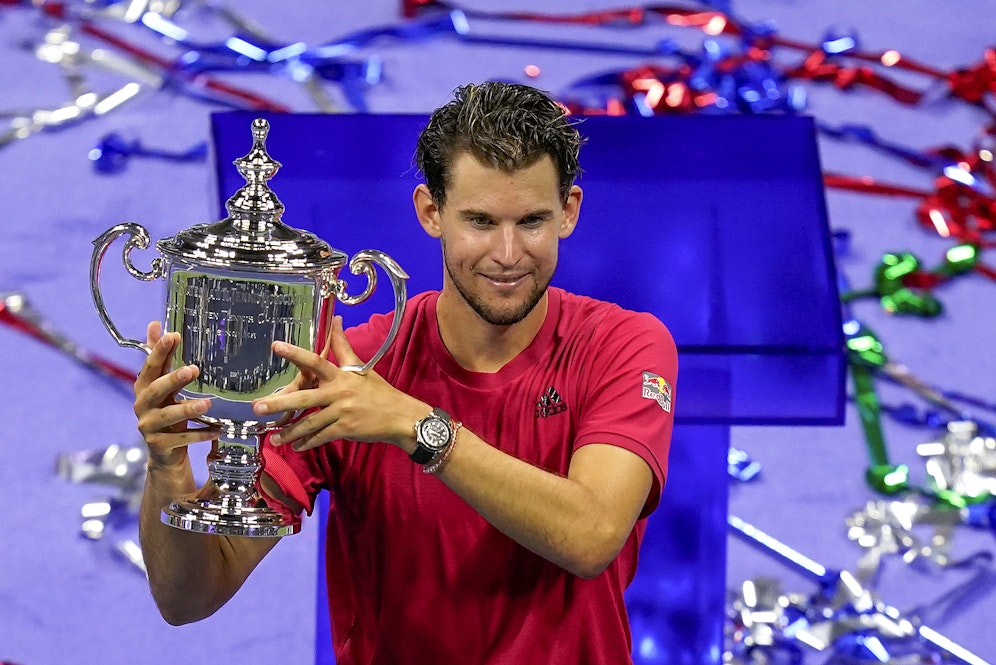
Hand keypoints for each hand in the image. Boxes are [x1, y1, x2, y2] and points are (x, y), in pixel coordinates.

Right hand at [133, 321, 220, 467]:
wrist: (165, 453)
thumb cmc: (167, 411)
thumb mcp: (164, 384)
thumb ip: (160, 358)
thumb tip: (155, 324)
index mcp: (144, 388)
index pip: (150, 366)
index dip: (159, 351)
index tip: (173, 336)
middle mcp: (142, 406)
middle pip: (154, 390)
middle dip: (172, 379)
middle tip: (194, 369)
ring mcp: (149, 426)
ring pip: (167, 416)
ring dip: (187, 409)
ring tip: (208, 403)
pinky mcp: (160, 445)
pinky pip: (181, 439)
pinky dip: (200, 434)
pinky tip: (217, 430)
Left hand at [252, 316, 424, 452]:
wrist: (399, 416)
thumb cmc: (378, 391)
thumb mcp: (361, 368)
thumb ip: (343, 346)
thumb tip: (337, 321)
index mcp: (341, 375)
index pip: (315, 361)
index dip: (295, 353)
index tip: (275, 346)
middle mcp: (339, 392)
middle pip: (304, 398)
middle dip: (279, 404)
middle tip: (257, 408)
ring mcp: (342, 412)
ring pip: (310, 423)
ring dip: (290, 432)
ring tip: (275, 439)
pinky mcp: (346, 429)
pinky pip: (322, 436)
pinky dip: (308, 443)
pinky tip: (297, 446)